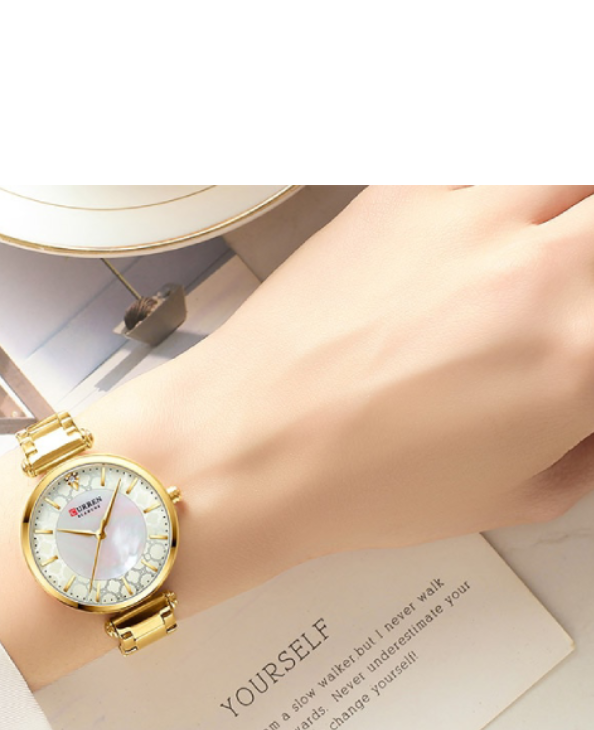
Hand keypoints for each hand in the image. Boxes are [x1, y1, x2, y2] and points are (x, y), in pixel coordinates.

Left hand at [0, 186, 593, 688]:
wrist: (245, 449)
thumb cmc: (353, 485)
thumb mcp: (514, 497)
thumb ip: (588, 441)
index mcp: (581, 355)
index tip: (582, 336)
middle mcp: (536, 270)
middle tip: (565, 293)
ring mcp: (463, 218)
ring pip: (564, 164)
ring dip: (564, 206)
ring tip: (531, 255)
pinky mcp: (397, 193)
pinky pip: (484, 156)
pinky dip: (497, 187)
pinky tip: (476, 231)